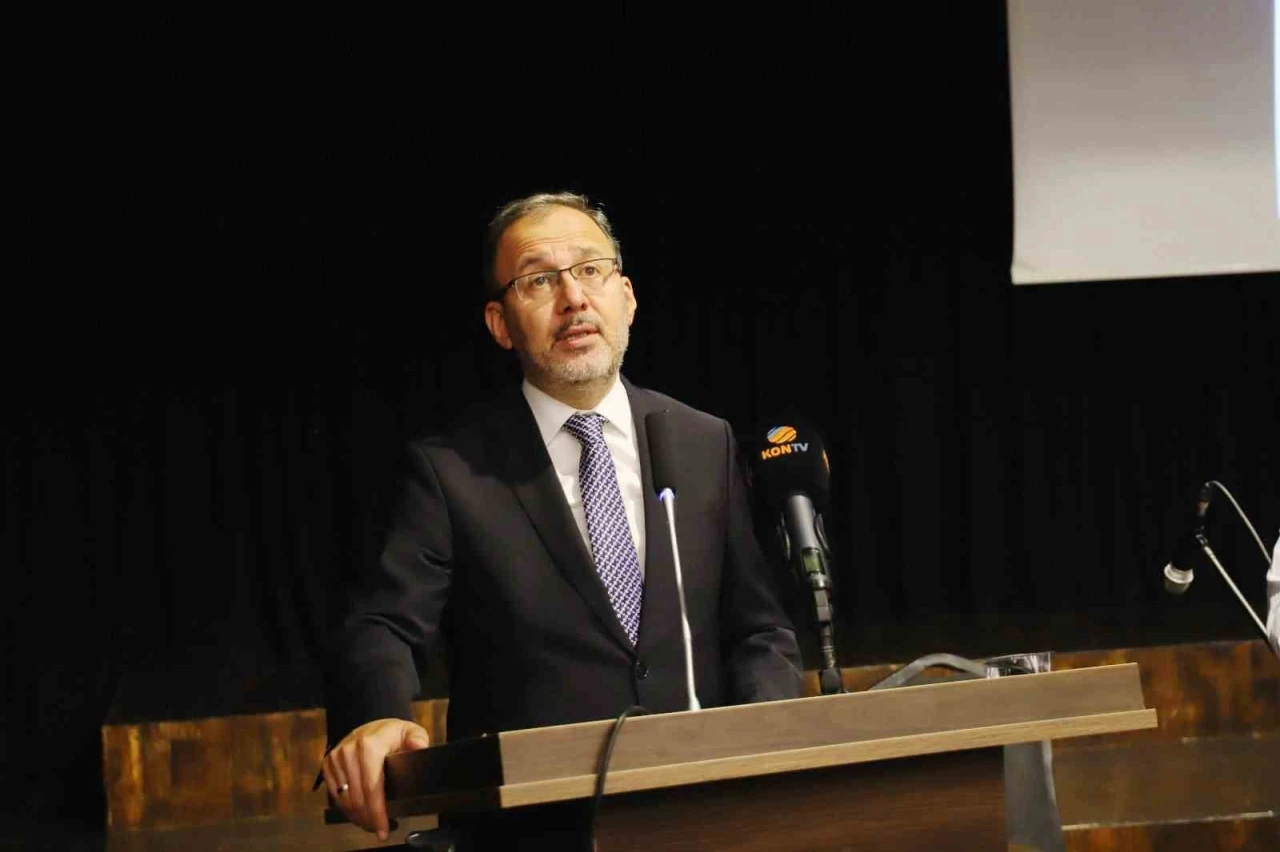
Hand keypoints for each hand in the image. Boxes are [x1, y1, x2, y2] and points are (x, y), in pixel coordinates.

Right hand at [323, 718, 430, 840]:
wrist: (370, 726)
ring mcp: (336, 757)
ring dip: (359, 817)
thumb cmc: (392, 734)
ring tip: (373, 822)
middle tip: (381, 829)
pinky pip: (335, 796)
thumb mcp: (410, 732)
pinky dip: (347, 809)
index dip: (377, 811)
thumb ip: (417, 739)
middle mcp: (349, 750)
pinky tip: (360, 813)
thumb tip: (419, 747)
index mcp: (370, 744)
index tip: (384, 830)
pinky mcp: (328, 764)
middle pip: (357, 798)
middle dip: (370, 819)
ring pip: (345, 801)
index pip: (372, 786)